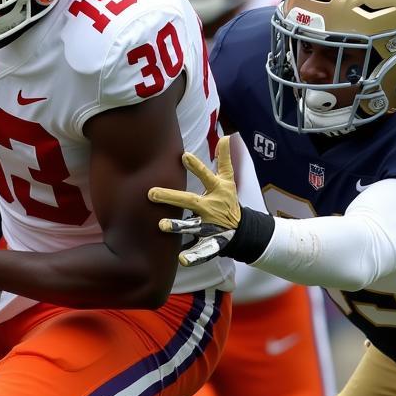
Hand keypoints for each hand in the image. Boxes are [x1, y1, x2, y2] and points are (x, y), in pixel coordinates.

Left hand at [149, 137, 243, 266]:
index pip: (206, 176)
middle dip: (172, 197)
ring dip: (179, 226)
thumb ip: (225, 159)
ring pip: (193, 226)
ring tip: (161, 225)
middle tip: (151, 193)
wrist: (244, 231)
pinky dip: (193, 256)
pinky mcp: (211, 243)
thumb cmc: (229, 201)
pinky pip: (201, 251)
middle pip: (191, 201)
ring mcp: (211, 226)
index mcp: (216, 191)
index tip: (184, 156)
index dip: (196, 167)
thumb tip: (225, 136)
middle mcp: (212, 208)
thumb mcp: (229, 180)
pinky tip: (181, 260)